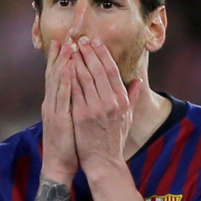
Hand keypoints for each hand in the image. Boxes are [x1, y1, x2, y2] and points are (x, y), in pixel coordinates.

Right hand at [41, 39, 77, 183]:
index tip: (67, 43)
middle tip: (64, 37)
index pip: (60, 77)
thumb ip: (79, 105)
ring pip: (57, 81)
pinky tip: (67, 68)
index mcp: (58, 103)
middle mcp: (53, 103)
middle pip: (55, 74)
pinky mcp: (58, 118)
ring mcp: (54, 110)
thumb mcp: (74, 121)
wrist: (59, 165)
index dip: (62, 59)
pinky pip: (61, 96)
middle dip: (60, 55)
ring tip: (66, 46)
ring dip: (61, 62)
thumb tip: (87, 94)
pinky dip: (64, 80)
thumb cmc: (70, 145)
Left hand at [69, 38, 142, 171]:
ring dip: (77, 59)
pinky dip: (69, 76)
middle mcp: (110, 101)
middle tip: (80, 38)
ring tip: (71, 47)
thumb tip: (137, 81)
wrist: (104, 161)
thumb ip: (131, 98)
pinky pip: (74, 91)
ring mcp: (96, 108)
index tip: (95, 42)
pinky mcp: (82, 115)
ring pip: (85, 77)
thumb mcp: (127, 118)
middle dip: (88, 52)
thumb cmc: (114, 140)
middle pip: (98, 70)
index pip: (111, 71)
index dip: (102, 54)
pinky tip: (64, 65)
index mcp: (121, 100)